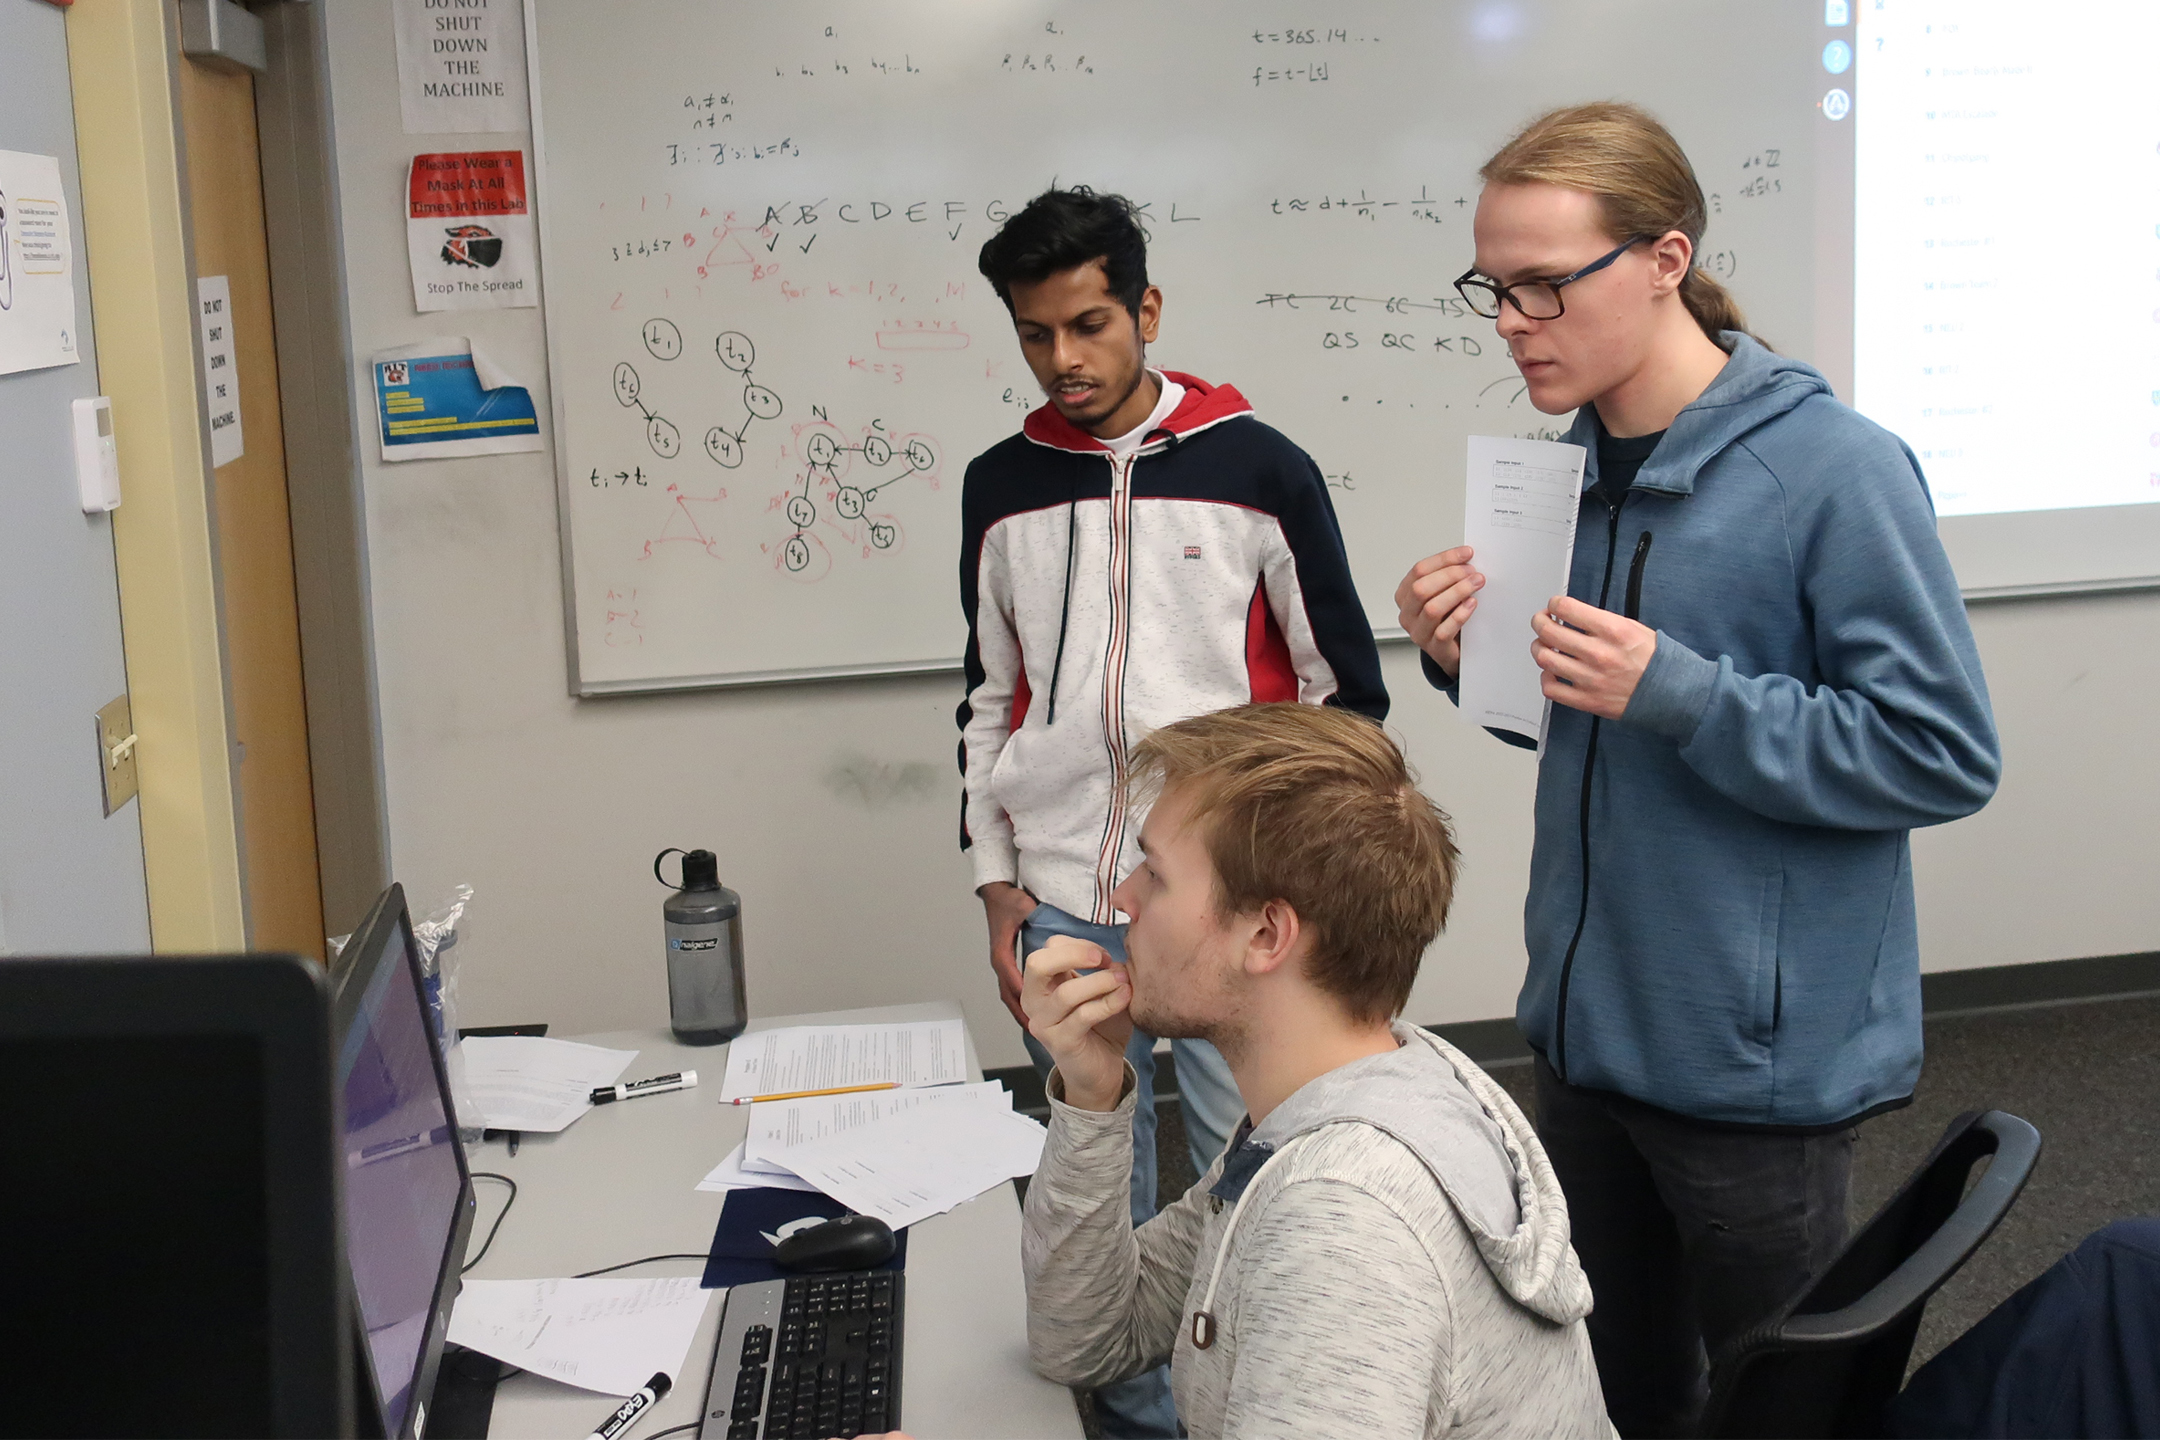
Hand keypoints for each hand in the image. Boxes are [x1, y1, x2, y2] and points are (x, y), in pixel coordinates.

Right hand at [979, 881, 1036, 1026]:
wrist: (996, 893)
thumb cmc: (1008, 899)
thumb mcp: (1022, 906)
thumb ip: (1035, 915)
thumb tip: (1052, 928)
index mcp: (1002, 953)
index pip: (1013, 981)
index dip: (1027, 999)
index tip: (1038, 1015)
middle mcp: (1001, 963)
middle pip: (1010, 995)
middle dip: (1024, 1014)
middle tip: (1040, 1033)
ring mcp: (1003, 964)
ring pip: (1011, 995)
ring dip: (1023, 1011)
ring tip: (1038, 1031)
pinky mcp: (1007, 963)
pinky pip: (1014, 988)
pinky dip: (1022, 1002)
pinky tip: (1035, 1012)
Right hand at [1021, 935, 1132, 1111]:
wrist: (1100, 1071)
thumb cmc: (1101, 1028)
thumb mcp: (1100, 992)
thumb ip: (1105, 972)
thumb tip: (1118, 960)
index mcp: (1042, 983)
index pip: (1050, 948)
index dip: (1079, 945)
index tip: (1105, 957)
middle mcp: (1034, 1001)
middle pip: (1037, 963)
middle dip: (1075, 954)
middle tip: (1103, 959)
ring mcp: (1044, 1024)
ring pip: (1066, 993)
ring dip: (1100, 981)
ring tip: (1124, 981)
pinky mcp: (1060, 1042)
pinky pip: (1083, 1016)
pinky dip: (1108, 1003)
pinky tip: (1125, 998)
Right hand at [1395, 546, 1483, 679]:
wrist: (1452, 650)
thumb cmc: (1447, 618)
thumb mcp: (1442, 594)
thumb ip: (1447, 578)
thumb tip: (1466, 559)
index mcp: (1405, 595)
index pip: (1419, 570)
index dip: (1444, 559)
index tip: (1466, 553)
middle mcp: (1408, 614)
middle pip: (1421, 589)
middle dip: (1450, 575)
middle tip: (1472, 572)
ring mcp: (1419, 632)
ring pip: (1432, 609)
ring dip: (1457, 592)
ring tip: (1475, 584)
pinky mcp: (1434, 648)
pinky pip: (1444, 631)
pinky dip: (1460, 615)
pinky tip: (1471, 604)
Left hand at [1531, 595, 1657, 718]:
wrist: (1671, 693)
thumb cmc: (1654, 660)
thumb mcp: (1633, 628)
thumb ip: (1600, 621)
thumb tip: (1572, 615)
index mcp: (1612, 631)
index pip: (1566, 608)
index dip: (1554, 604)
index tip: (1554, 606)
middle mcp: (1598, 653)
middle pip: (1549, 632)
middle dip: (1540, 621)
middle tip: (1542, 621)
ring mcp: (1590, 679)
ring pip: (1545, 659)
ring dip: (1539, 648)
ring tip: (1544, 645)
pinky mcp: (1586, 700)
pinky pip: (1551, 689)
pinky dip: (1545, 678)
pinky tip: (1552, 672)